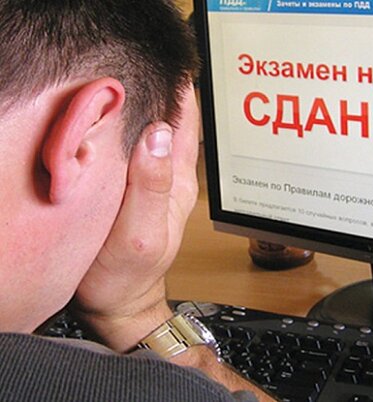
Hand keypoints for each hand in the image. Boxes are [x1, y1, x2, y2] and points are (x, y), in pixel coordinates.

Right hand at [73, 85, 199, 350]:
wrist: (120, 302)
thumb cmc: (129, 275)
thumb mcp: (140, 232)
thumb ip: (151, 184)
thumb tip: (160, 134)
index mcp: (178, 182)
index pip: (188, 125)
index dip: (183, 93)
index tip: (172, 66)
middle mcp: (171, 177)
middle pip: (178, 123)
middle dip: (171, 92)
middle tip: (155, 66)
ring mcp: (155, 182)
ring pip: (161, 134)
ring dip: (157, 108)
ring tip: (144, 83)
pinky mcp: (138, 189)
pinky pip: (142, 150)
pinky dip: (137, 129)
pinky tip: (127, 121)